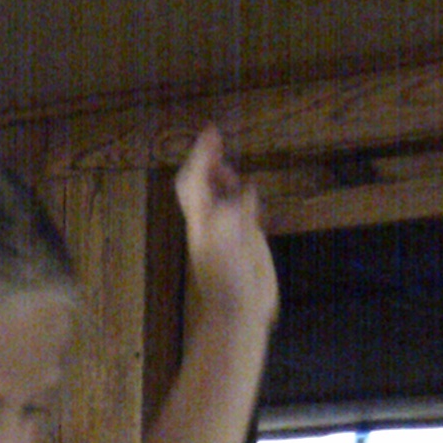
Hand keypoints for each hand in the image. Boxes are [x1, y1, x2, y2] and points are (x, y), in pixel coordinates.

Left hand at [174, 128, 277, 326]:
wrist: (240, 311)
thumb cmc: (228, 279)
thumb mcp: (227, 241)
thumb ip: (234, 212)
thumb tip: (244, 189)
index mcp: (201, 219)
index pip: (194, 180)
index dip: (200, 155)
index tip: (211, 131)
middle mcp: (213, 221)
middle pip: (203, 183)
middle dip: (208, 160)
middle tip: (217, 137)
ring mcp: (229, 230)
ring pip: (223, 195)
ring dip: (225, 176)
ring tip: (229, 166)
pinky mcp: (246, 240)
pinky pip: (242, 210)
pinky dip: (243, 196)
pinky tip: (248, 190)